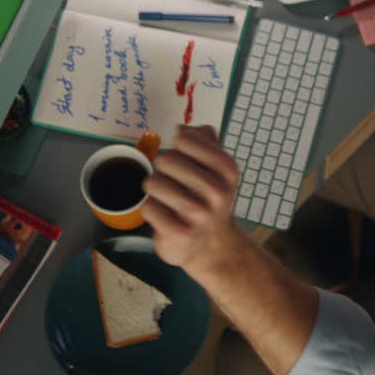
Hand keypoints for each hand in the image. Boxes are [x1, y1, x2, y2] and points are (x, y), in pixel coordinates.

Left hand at [142, 125, 243, 272]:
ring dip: (156, 191)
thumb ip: (204, 141)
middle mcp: (217, 191)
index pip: (184, 139)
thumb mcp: (216, 169)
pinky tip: (167, 217)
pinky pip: (147, 207)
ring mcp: (198, 214)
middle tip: (176, 185)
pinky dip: (152, 211)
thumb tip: (183, 127)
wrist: (212, 246)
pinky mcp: (179, 233)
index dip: (177, 148)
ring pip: (153, 181)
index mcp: (227, 170)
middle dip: (164, 170)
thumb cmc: (209, 201)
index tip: (186, 162)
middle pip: (165, 158)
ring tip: (170, 202)